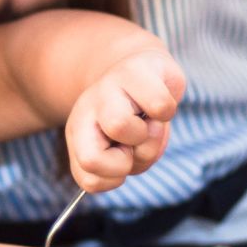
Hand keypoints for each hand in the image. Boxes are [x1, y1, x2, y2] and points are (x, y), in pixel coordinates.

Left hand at [65, 43, 184, 192]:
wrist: (145, 68)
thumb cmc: (135, 117)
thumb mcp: (122, 151)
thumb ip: (120, 167)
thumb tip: (129, 158)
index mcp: (79, 133)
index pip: (87, 179)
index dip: (115, 179)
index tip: (125, 158)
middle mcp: (87, 107)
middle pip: (91, 159)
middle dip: (128, 162)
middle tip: (137, 143)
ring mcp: (110, 84)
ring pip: (119, 127)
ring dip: (149, 136)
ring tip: (150, 122)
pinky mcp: (140, 67)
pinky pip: (159, 106)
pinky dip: (168, 112)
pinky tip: (159, 103)